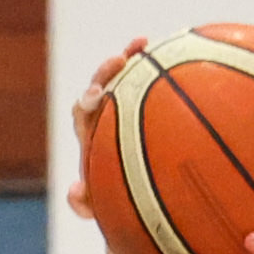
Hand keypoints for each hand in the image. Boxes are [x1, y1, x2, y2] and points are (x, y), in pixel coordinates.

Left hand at [62, 36, 147, 222]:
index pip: (83, 111)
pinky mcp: (148, 103)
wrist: (142, 200)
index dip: (87, 100)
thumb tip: (74, 191)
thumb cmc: (124, 205)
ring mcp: (128, 108)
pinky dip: (160, 67)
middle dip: (106, 72)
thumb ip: (86, 206)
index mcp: (93, 135)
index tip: (97, 95)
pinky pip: (152, 82)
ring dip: (131, 58)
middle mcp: (107, 118)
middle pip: (101, 86)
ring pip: (125, 78)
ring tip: (142, 44)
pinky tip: (180, 57)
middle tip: (119, 61)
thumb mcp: (106, 209)